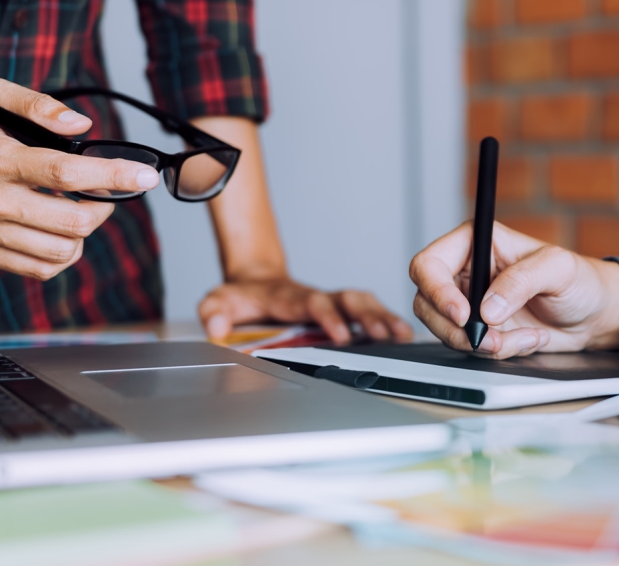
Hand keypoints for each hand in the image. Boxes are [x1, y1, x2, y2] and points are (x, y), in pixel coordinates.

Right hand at [0, 79, 158, 279]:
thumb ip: (38, 105)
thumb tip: (82, 126)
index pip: (67, 174)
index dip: (114, 176)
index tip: (146, 175)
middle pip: (72, 221)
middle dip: (104, 207)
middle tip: (107, 193)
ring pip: (61, 251)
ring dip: (85, 232)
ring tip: (83, 210)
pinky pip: (39, 269)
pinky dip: (63, 255)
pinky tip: (62, 231)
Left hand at [198, 276, 412, 343]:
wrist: (255, 283)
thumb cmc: (241, 296)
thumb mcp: (219, 300)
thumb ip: (215, 311)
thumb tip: (216, 326)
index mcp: (291, 297)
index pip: (315, 304)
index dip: (330, 317)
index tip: (342, 335)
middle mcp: (317, 296)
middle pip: (349, 299)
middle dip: (368, 316)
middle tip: (383, 335)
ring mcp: (331, 301)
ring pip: (364, 303)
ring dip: (384, 317)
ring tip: (402, 335)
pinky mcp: (340, 309)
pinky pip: (369, 310)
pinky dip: (387, 319)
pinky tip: (403, 335)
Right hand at [409, 221, 618, 358]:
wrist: (594, 315)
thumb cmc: (580, 279)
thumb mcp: (558, 268)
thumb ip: (521, 281)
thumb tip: (487, 308)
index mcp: (476, 242)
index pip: (429, 263)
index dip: (437, 291)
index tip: (463, 314)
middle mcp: (466, 271)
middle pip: (427, 302)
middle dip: (458, 328)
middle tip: (492, 339)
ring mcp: (470, 303)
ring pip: (445, 330)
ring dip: (481, 344)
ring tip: (522, 338)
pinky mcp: (480, 329)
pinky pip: (470, 347)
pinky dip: (498, 352)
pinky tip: (527, 339)